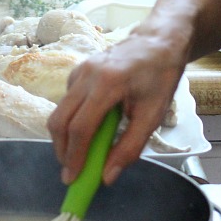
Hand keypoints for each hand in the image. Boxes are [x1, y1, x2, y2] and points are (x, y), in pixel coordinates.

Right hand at [47, 29, 185, 185]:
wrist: (158, 41)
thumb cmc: (160, 76)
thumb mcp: (153, 115)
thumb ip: (130, 147)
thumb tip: (107, 176)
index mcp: (107, 83)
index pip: (80, 127)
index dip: (74, 157)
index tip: (73, 179)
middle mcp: (87, 75)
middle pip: (60, 120)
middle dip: (62, 151)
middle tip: (72, 172)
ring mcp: (80, 70)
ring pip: (60, 111)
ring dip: (65, 137)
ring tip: (81, 155)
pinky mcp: (78, 70)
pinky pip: (67, 101)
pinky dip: (72, 119)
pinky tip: (89, 127)